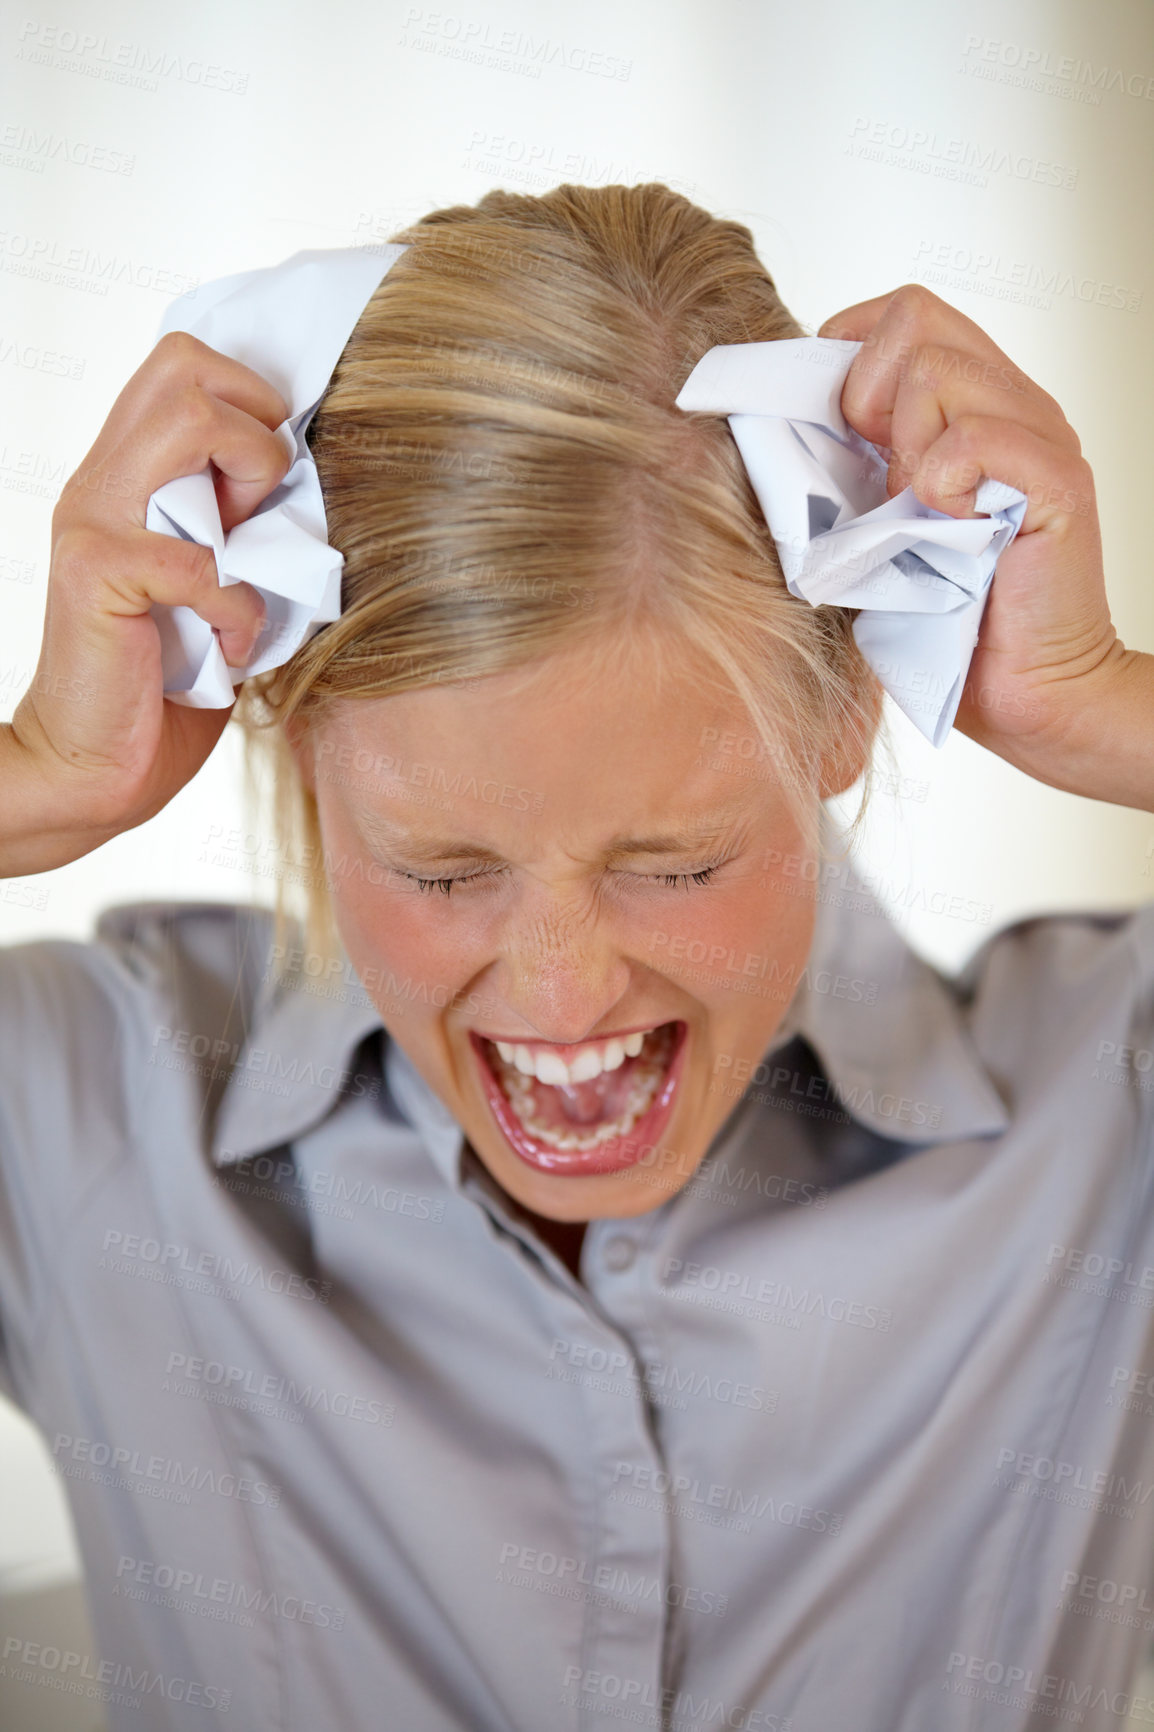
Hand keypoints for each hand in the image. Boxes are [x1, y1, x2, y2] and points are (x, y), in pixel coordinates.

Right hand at [1, 331, 291, 874]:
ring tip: (247, 563)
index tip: (268, 491)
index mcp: (128, 474)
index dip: (250, 405)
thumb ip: (246, 532)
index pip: (186, 363)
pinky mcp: (97, 576)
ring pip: (185, 420)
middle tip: (260, 518)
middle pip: (185, 366)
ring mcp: (93, 521)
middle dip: (255, 431)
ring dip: (248, 485)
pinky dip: (236, 606)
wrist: (94, 767)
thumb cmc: (167, 688)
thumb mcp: (219, 589)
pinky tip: (231, 646)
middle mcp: (102, 481)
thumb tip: (321, 493)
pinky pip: (196, 557)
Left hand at [818, 284, 1153, 811]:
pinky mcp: (1055, 484)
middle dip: (868, 398)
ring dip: (904, 448)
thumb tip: (778, 426)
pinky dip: (943, 484)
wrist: (1030, 697)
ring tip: (920, 514)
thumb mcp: (877, 524)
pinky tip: (949, 529)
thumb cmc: (950, 624)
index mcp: (970, 405)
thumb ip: (851, 466)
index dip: (850, 357)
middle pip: (914, 322)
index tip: (840, 434)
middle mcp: (1012, 405)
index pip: (901, 312)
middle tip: (879, 478)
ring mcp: (1038, 439)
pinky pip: (975, 439)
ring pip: (938, 372)